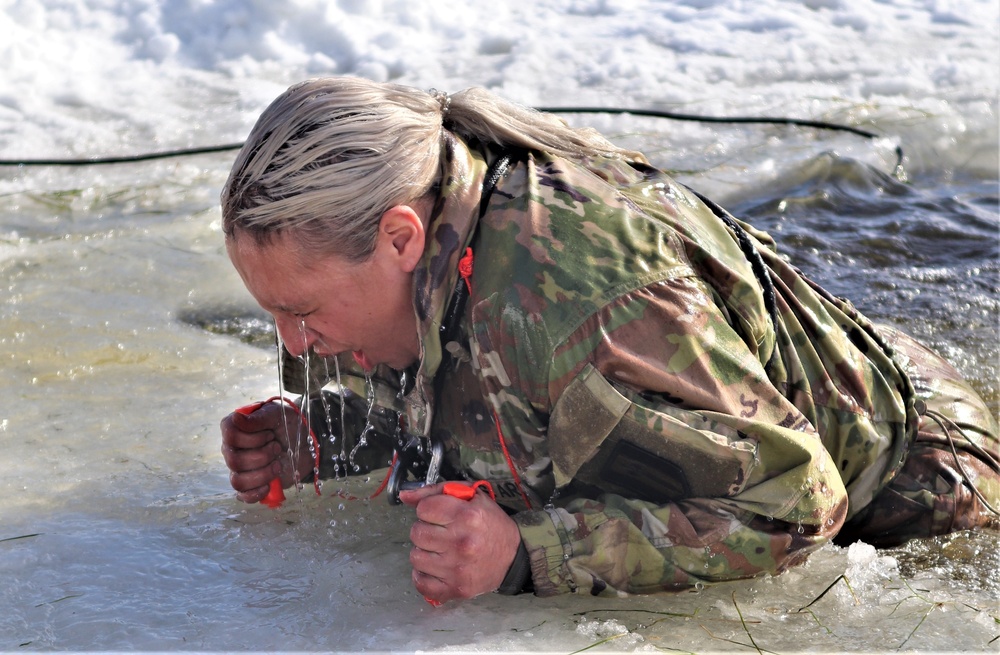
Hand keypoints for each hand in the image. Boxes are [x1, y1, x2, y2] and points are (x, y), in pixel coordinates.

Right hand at [220, 401, 312, 502]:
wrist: (305, 442)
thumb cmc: (287, 424)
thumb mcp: (277, 414)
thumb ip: (258, 418)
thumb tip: (236, 418)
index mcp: (235, 429)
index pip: (230, 435)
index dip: (252, 438)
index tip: (270, 434)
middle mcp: (232, 449)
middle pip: (234, 461)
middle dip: (263, 455)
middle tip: (277, 447)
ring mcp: (240, 468)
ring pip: (238, 481)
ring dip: (263, 474)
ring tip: (278, 465)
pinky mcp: (251, 484)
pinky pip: (243, 495)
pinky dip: (257, 492)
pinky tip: (270, 485)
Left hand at [399, 482, 521, 603]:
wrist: (514, 557)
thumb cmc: (491, 524)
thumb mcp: (471, 498)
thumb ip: (436, 492)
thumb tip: (405, 495)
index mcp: (466, 516)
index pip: (423, 508)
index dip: (428, 510)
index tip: (438, 515)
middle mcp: (461, 542)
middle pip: (417, 532)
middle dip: (425, 529)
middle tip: (439, 532)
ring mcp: (457, 568)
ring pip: (415, 557)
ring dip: (424, 552)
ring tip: (439, 550)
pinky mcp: (456, 588)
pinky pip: (421, 584)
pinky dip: (423, 576)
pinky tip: (434, 568)